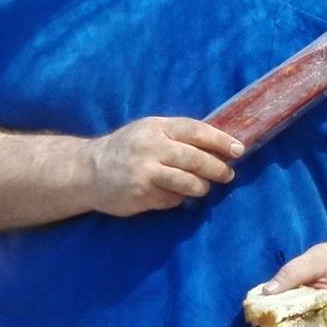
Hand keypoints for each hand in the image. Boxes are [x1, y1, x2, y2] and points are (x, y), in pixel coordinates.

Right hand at [84, 117, 241, 215]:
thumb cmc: (129, 149)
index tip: (238, 150)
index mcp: (157, 127)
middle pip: (195, 159)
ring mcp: (144, 171)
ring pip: (188, 182)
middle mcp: (150, 147)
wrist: (88, 170)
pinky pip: (171, 199)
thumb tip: (221, 146)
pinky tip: (170, 194)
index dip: (220, 141)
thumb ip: (180, 136)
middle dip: (217, 168)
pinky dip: (177, 198)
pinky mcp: (139, 193)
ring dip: (201, 187)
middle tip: (227, 174)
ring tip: (202, 187)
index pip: (196, 131)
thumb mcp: (150, 131)